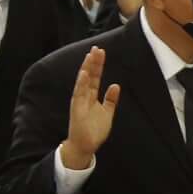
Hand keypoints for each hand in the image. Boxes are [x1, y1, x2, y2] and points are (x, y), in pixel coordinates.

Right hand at [60, 43, 120, 169]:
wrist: (86, 145)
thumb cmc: (94, 130)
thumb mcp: (107, 113)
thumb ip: (110, 99)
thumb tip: (115, 85)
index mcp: (91, 96)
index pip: (95, 77)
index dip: (98, 65)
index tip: (100, 52)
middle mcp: (84, 96)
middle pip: (89, 76)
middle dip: (93, 62)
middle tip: (97, 48)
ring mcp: (80, 101)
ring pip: (84, 81)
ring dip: (87, 68)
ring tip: (90, 56)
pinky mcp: (77, 108)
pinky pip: (78, 93)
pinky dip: (81, 83)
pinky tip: (84, 73)